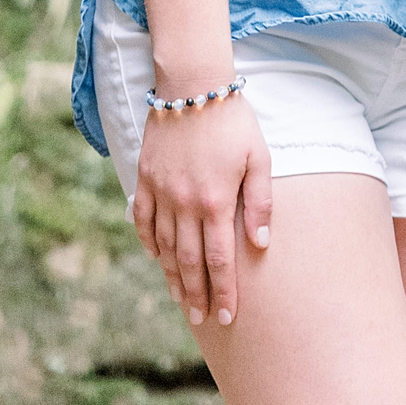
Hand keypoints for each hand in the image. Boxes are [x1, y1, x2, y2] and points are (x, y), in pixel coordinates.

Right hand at [132, 95, 272, 327]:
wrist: (192, 85)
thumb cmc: (233, 120)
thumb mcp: (258, 157)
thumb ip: (259, 202)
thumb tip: (261, 243)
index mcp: (215, 201)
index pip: (220, 260)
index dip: (224, 291)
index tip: (228, 317)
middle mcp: (185, 203)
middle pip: (190, 261)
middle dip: (197, 295)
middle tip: (202, 320)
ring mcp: (161, 192)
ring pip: (166, 247)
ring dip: (174, 276)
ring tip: (181, 298)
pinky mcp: (145, 178)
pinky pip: (144, 220)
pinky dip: (150, 242)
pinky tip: (157, 258)